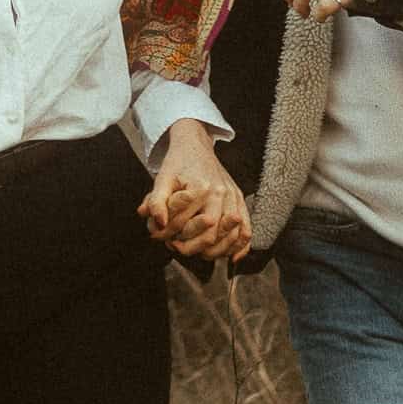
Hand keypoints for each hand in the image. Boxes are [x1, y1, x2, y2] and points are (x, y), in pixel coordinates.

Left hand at [138, 121, 251, 261]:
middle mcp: (221, 193)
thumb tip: (158, 223)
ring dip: (215, 252)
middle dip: (192, 248)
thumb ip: (156, 201)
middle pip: (211, 234)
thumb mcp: (161, 179)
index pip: (188, 225)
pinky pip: (246, 228)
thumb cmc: (177, 163)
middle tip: (176, 247)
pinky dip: (242, 246)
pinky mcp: (239, 199)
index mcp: (201, 188)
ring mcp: (233, 197)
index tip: (161, 237)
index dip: (172, 236)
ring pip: (231, 236)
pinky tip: (232, 258)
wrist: (195, 145)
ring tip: (198, 253)